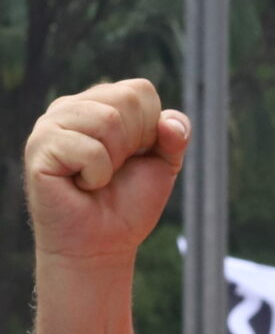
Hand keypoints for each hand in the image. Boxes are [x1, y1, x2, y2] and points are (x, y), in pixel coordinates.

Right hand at [24, 80, 190, 264]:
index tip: (135, 155)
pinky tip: (81, 185)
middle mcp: (71, 106)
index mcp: (100, 102)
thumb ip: (176, 135)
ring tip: (97, 176)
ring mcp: (50, 125)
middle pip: (126, 100)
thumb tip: (170, 122)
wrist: (103, 242)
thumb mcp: (164, 163)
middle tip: (114, 168)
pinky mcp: (39, 148)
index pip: (141, 91)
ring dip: (115, 159)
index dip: (151, 128)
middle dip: (134, 143)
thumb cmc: (129, 200)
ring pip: (107, 120)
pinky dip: (97, 175)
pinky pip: (88, 149)